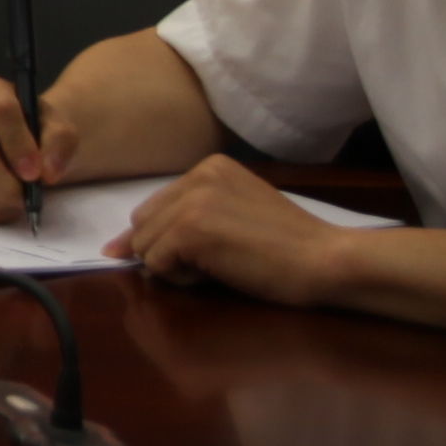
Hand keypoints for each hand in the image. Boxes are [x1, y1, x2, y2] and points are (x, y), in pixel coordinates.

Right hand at [0, 74, 59, 223]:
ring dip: (0, 201)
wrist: (24, 141)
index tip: (35, 172)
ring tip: (20, 200)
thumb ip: (60, 142)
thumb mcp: (59, 127)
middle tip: (26, 195)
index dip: (18, 144)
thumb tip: (47, 172)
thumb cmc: (40, 131)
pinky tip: (5, 204)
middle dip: (3, 183)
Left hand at [118, 157, 355, 306]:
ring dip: (172, 266)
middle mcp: (197, 176)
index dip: (164, 237)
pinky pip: (155, 263)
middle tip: (211, 264)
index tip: (193, 254)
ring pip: (144, 245)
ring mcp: (192, 201)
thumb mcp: (235, 213)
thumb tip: (120, 245)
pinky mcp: (190, 230)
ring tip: (215, 269)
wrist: (324, 260)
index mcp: (210, 167)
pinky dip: (177, 278)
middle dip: (165, 251)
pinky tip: (214, 275)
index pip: (155, 207)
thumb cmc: (288, 247)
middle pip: (143, 224)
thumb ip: (189, 217)